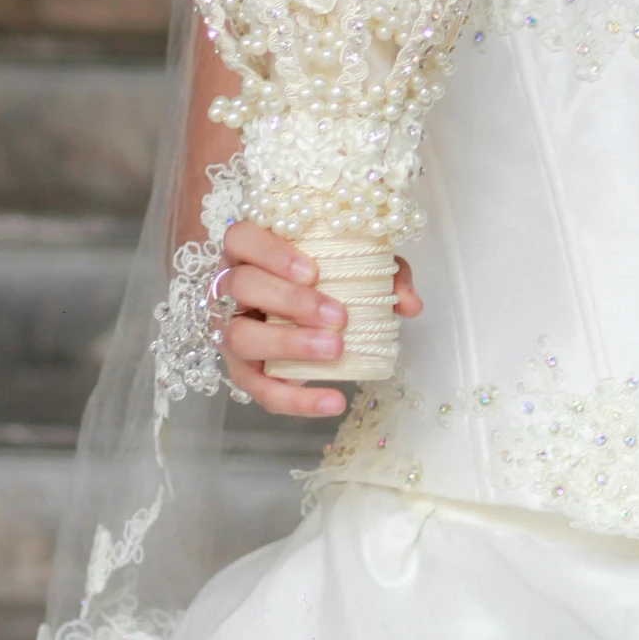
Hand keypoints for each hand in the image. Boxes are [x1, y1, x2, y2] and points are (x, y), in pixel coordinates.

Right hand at [218, 219, 421, 418]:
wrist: (300, 313)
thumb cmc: (323, 277)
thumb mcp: (355, 263)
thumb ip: (385, 273)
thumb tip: (410, 303)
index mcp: (249, 250)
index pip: (240, 238)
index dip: (271, 252)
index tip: (313, 271)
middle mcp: (229, 287)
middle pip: (241, 286)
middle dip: (290, 301)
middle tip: (337, 316)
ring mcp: (227, 329)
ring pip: (239, 336)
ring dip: (287, 344)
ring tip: (334, 350)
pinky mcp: (239, 370)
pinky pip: (257, 388)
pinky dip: (295, 399)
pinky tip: (333, 401)